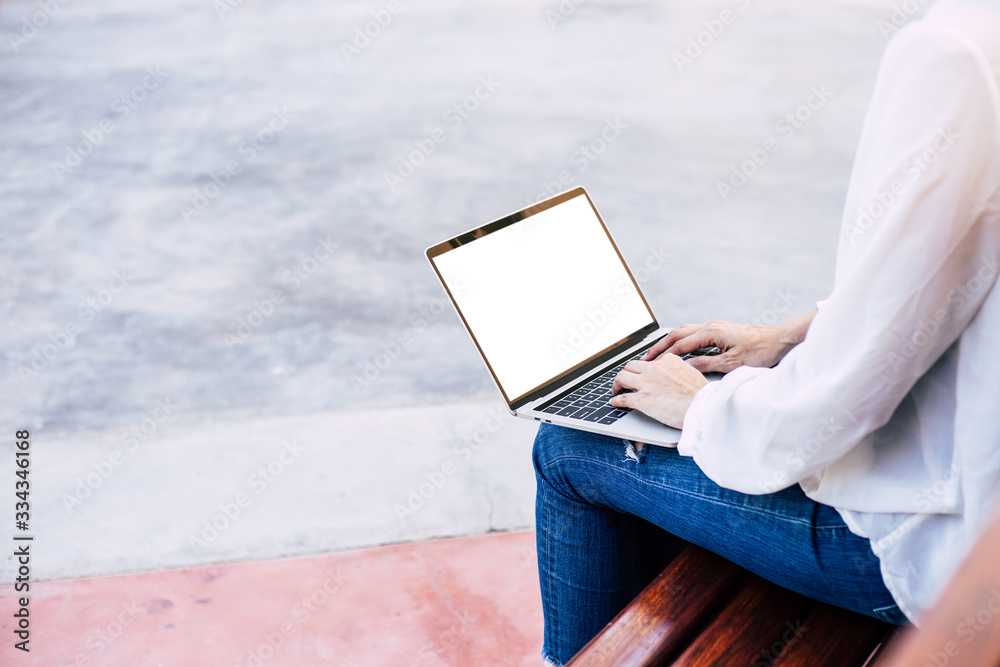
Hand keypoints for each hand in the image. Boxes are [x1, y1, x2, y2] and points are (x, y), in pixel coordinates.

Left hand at [610, 354, 707, 428]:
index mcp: (668, 361)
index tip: (640, 373)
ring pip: (621, 378)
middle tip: (625, 381)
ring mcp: (646, 383)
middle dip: (626, 373)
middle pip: (630, 366)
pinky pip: (623, 398)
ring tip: (616, 390)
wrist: (702, 407)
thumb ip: (680, 370)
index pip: (649, 361)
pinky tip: (615, 403)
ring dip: (616, 384)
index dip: (642, 369)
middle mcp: (654, 369)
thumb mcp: (692, 372)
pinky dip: (616, 400)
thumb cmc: (701, 395)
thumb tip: (677, 374)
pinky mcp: (642, 399)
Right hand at [642, 311, 815, 372]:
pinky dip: (682, 340)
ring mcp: (715, 326)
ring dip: (670, 341)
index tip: (650, 363)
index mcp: (711, 332)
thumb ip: (706, 364)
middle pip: (677, 333)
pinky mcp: (720, 330)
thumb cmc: (760, 351)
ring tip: (658, 352)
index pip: (680, 344)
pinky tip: (681, 348)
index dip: (663, 355)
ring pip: (685, 331)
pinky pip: (694, 332)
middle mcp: (711, 326)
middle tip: (647, 357)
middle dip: (660, 345)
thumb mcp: (732, 363)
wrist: (780, 340)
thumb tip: (686, 366)